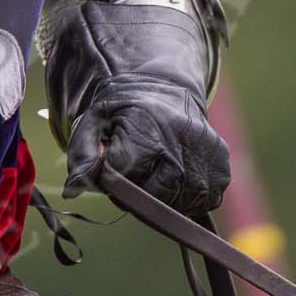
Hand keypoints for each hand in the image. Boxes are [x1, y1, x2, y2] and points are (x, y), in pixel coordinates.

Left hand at [60, 76, 229, 216]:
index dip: (113, 183)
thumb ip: (81, 157)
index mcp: (147, 128)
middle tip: (131, 177)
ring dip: (161, 199)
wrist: (164, 90)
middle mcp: (182, 142)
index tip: (110, 170)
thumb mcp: (92, 123)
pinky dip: (185, 198)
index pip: (126, 178)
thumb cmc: (123, 112)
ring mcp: (207, 157)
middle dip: (137, 196)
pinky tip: (175, 176)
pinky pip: (202, 202)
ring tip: (152, 173)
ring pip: (179, 204)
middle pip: (154, 197)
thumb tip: (73, 192)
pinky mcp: (222, 169)